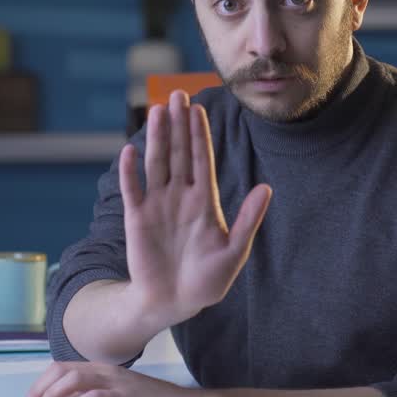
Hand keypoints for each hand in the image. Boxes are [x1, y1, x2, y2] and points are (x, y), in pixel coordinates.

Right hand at [121, 90, 271, 326]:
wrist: (173, 302)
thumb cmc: (206, 280)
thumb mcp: (234, 252)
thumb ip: (247, 220)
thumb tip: (267, 188)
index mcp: (204, 200)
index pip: (201, 159)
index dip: (199, 134)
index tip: (198, 108)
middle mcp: (179, 196)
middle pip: (178, 153)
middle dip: (178, 124)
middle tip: (176, 94)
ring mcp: (157, 204)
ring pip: (156, 163)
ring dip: (156, 138)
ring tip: (157, 111)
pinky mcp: (137, 218)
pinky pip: (133, 189)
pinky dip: (130, 171)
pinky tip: (129, 151)